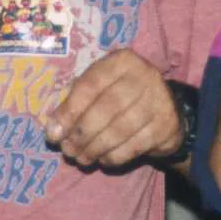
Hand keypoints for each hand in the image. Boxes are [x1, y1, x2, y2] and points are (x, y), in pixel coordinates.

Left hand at [45, 49, 181, 168]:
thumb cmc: (122, 96)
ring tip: (81, 158)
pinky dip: (113, 156)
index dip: (69, 111)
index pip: (91, 85)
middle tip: (68, 150)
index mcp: (122, 61)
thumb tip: (54, 130)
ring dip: (95, 148)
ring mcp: (159, 100)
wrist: (166, 109)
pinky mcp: (167, 126)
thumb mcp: (100, 88)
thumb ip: (75, 103)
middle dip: (82, 133)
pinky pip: (134, 146)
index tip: (54, 133)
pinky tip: (102, 158)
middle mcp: (144, 75)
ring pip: (120, 130)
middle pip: (106, 108)